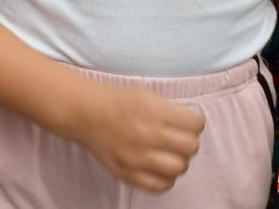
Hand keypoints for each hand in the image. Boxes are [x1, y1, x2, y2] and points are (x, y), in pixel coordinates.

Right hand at [76, 82, 204, 192]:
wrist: (82, 111)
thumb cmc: (115, 99)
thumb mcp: (146, 94)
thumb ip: (171, 110)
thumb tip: (194, 126)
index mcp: (153, 110)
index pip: (196, 124)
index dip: (193, 122)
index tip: (186, 122)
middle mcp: (146, 134)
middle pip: (191, 147)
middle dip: (187, 141)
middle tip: (175, 137)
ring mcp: (136, 157)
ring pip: (179, 168)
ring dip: (177, 160)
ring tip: (166, 152)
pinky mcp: (126, 172)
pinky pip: (161, 186)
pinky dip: (165, 178)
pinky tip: (158, 167)